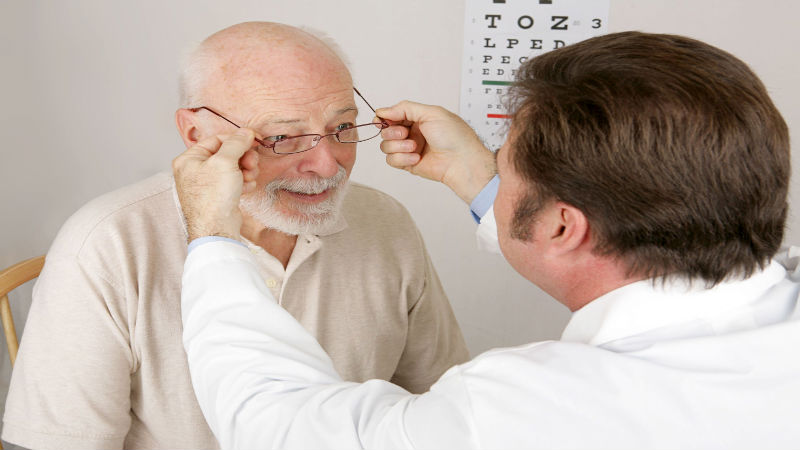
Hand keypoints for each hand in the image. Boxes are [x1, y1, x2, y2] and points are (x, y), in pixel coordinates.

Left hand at [172, 129, 259, 241]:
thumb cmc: (213, 197)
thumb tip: (245, 132)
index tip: (252, 140)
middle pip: (226, 154)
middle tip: (252, 163)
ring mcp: (206, 184)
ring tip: (249, 177)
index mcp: (189, 159)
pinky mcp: (217, 195)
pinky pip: (233, 181)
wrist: (216, 228)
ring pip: (232, 168)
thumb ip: (236, 143)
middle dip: (243, 158)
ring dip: (245, 170)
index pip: (216, 140)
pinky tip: (246, 188)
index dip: (236, 140)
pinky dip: (242, 182)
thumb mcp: (225, 162)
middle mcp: (195, 171)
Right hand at [376, 100, 496, 203]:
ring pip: (386, 146)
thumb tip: (383, 111)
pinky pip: (392, 160)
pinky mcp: (408, 164)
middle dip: (392, 132)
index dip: (384, 118)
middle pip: (385, 131)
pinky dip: (402, 158)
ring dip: (398, 146)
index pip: (391, 115)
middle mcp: (412, 133)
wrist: (462, 162)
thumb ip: (405, 108)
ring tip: (414, 147)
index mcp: (417, 118)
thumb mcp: (431, 113)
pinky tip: (417, 158)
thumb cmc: (454, 136)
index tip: (382, 120)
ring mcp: (409, 149)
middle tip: (405, 133)